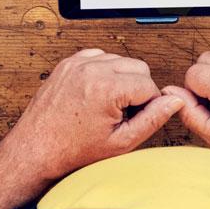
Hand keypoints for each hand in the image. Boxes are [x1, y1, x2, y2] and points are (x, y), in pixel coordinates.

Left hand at [0, 48, 182, 187]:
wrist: (35, 150)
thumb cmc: (72, 151)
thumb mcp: (121, 142)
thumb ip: (153, 119)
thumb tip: (174, 102)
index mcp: (106, 88)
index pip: (149, 85)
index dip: (147, 106)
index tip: (131, 121)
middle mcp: (91, 69)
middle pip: (138, 67)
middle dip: (136, 90)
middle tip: (120, 114)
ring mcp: (77, 64)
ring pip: (119, 60)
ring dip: (120, 80)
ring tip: (106, 106)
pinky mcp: (67, 63)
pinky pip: (99, 57)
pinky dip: (103, 72)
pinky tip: (95, 95)